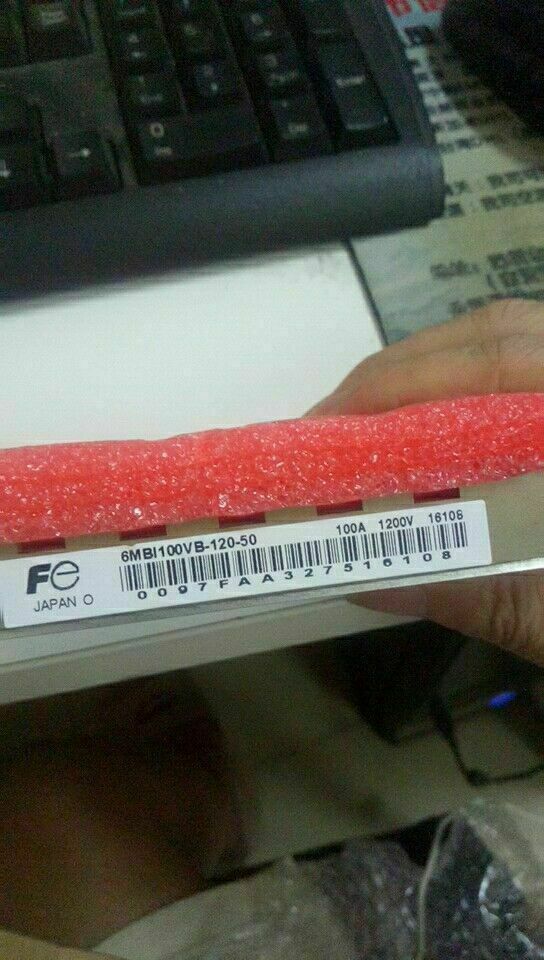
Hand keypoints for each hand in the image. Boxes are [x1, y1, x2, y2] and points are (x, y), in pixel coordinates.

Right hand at [312, 299, 543, 665]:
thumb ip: (481, 597)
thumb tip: (367, 583)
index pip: (504, 367)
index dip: (408, 382)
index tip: (335, 421)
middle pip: (503, 331)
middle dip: (405, 368)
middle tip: (337, 423)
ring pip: (520, 332)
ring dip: (438, 364)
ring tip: (377, 417)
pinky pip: (537, 358)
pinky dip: (477, 375)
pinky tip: (443, 421)